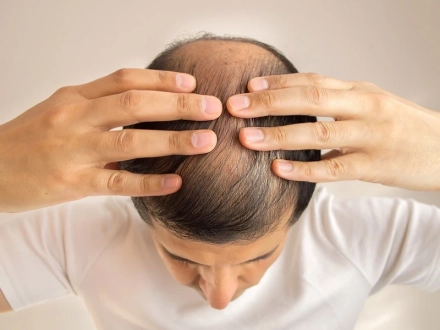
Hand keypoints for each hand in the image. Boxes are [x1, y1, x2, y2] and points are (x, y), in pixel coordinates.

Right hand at [0, 69, 221, 211]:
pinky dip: (149, 182)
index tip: (192, 84)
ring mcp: (74, 151)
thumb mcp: (62, 109)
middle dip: (178, 106)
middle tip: (212, 109)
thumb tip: (146, 104)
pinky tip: (176, 182)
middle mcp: (76, 118)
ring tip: (206, 141)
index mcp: (76, 98)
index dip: (161, 80)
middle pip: (135, 104)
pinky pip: (117, 183)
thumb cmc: (32, 139)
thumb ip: (100, 104)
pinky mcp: (72, 184)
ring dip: (172, 140)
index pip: (125, 80)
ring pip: (130, 141)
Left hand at [227, 73, 439, 190]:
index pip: (313, 82)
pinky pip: (334, 168)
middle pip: (310, 101)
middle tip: (237, 107)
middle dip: (270, 103)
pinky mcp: (374, 166)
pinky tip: (279, 169)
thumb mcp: (371, 104)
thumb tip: (295, 102)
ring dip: (279, 135)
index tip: (249, 86)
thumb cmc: (401, 126)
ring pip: (319, 132)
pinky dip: (305, 168)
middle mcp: (364, 107)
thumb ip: (337, 102)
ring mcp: (370, 136)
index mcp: (359, 91)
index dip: (279, 83)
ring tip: (247, 138)